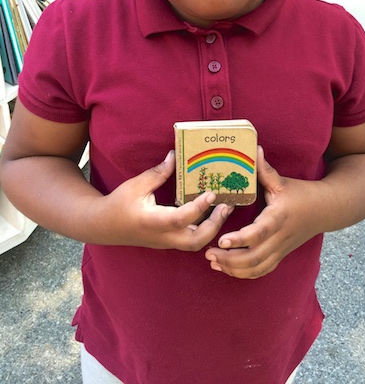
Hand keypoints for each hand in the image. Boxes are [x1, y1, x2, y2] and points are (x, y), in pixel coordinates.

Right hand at [101, 151, 232, 249]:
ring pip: (195, 244)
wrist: (104, 227)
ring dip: (213, 229)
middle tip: (225, 206)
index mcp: (152, 222)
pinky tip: (213, 213)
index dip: (197, 208)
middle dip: (214, 226)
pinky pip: (191, 239)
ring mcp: (166, 242)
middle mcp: (162, 237)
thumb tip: (175, 155)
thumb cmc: (118, 204)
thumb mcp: (135, 185)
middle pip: (195, 241)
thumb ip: (157, 173)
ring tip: (224, 208)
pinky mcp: (169, 241)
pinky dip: (205, 229)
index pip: (179, 220)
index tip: (211, 194)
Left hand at [205, 147, 318, 278]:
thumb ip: (265, 169)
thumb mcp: (282, 181)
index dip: (240, 239)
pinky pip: (263, 271)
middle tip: (208, 253)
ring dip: (234, 269)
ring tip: (213, 261)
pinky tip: (227, 268)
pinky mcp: (281, 255)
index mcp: (278, 217)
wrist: (326, 210)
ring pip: (257, 268)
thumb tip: (254, 147)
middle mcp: (280, 237)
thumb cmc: (301, 194)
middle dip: (229, 259)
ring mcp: (281, 249)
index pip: (258, 233)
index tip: (221, 240)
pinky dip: (245, 274)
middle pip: (254, 257)